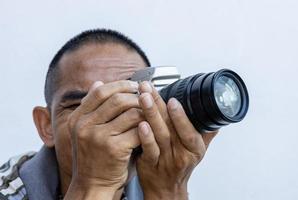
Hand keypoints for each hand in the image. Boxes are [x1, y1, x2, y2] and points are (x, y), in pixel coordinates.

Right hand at [64, 80, 143, 198]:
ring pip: (130, 113)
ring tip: (149, 114)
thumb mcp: (86, 130)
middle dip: (136, 97)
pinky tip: (149, 130)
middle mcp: (85, 126)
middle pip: (117, 99)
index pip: (100, 91)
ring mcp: (98, 137)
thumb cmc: (94, 158)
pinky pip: (137, 130)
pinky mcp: (114, 148)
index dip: (120, 85)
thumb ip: (93, 108)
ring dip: (144, 111)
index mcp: (78, 118)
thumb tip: (98, 82)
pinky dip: (147, 128)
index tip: (134, 86)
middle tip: (146, 98)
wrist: (92, 185)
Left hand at [136, 82, 216, 199]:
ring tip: (142, 98)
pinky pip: (148, 150)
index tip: (173, 99)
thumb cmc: (180, 168)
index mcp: (194, 148)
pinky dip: (144, 137)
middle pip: (170, 127)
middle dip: (159, 105)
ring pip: (159, 135)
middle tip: (149, 89)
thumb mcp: (198, 151)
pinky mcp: (150, 164)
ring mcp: (165, 160)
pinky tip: (139, 124)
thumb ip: (206, 133)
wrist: (166, 190)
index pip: (190, 131)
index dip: (181, 116)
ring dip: (150, 114)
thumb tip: (216, 117)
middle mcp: (181, 154)